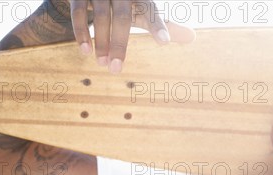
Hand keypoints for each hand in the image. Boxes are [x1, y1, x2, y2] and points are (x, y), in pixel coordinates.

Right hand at [70, 0, 194, 73]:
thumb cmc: (126, 3)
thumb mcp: (144, 12)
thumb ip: (165, 25)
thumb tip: (193, 37)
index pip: (151, 11)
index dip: (158, 26)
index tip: (165, 44)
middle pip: (122, 18)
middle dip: (120, 45)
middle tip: (116, 70)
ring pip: (101, 17)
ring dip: (101, 43)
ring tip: (102, 64)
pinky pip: (79, 13)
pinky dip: (81, 32)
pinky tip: (85, 51)